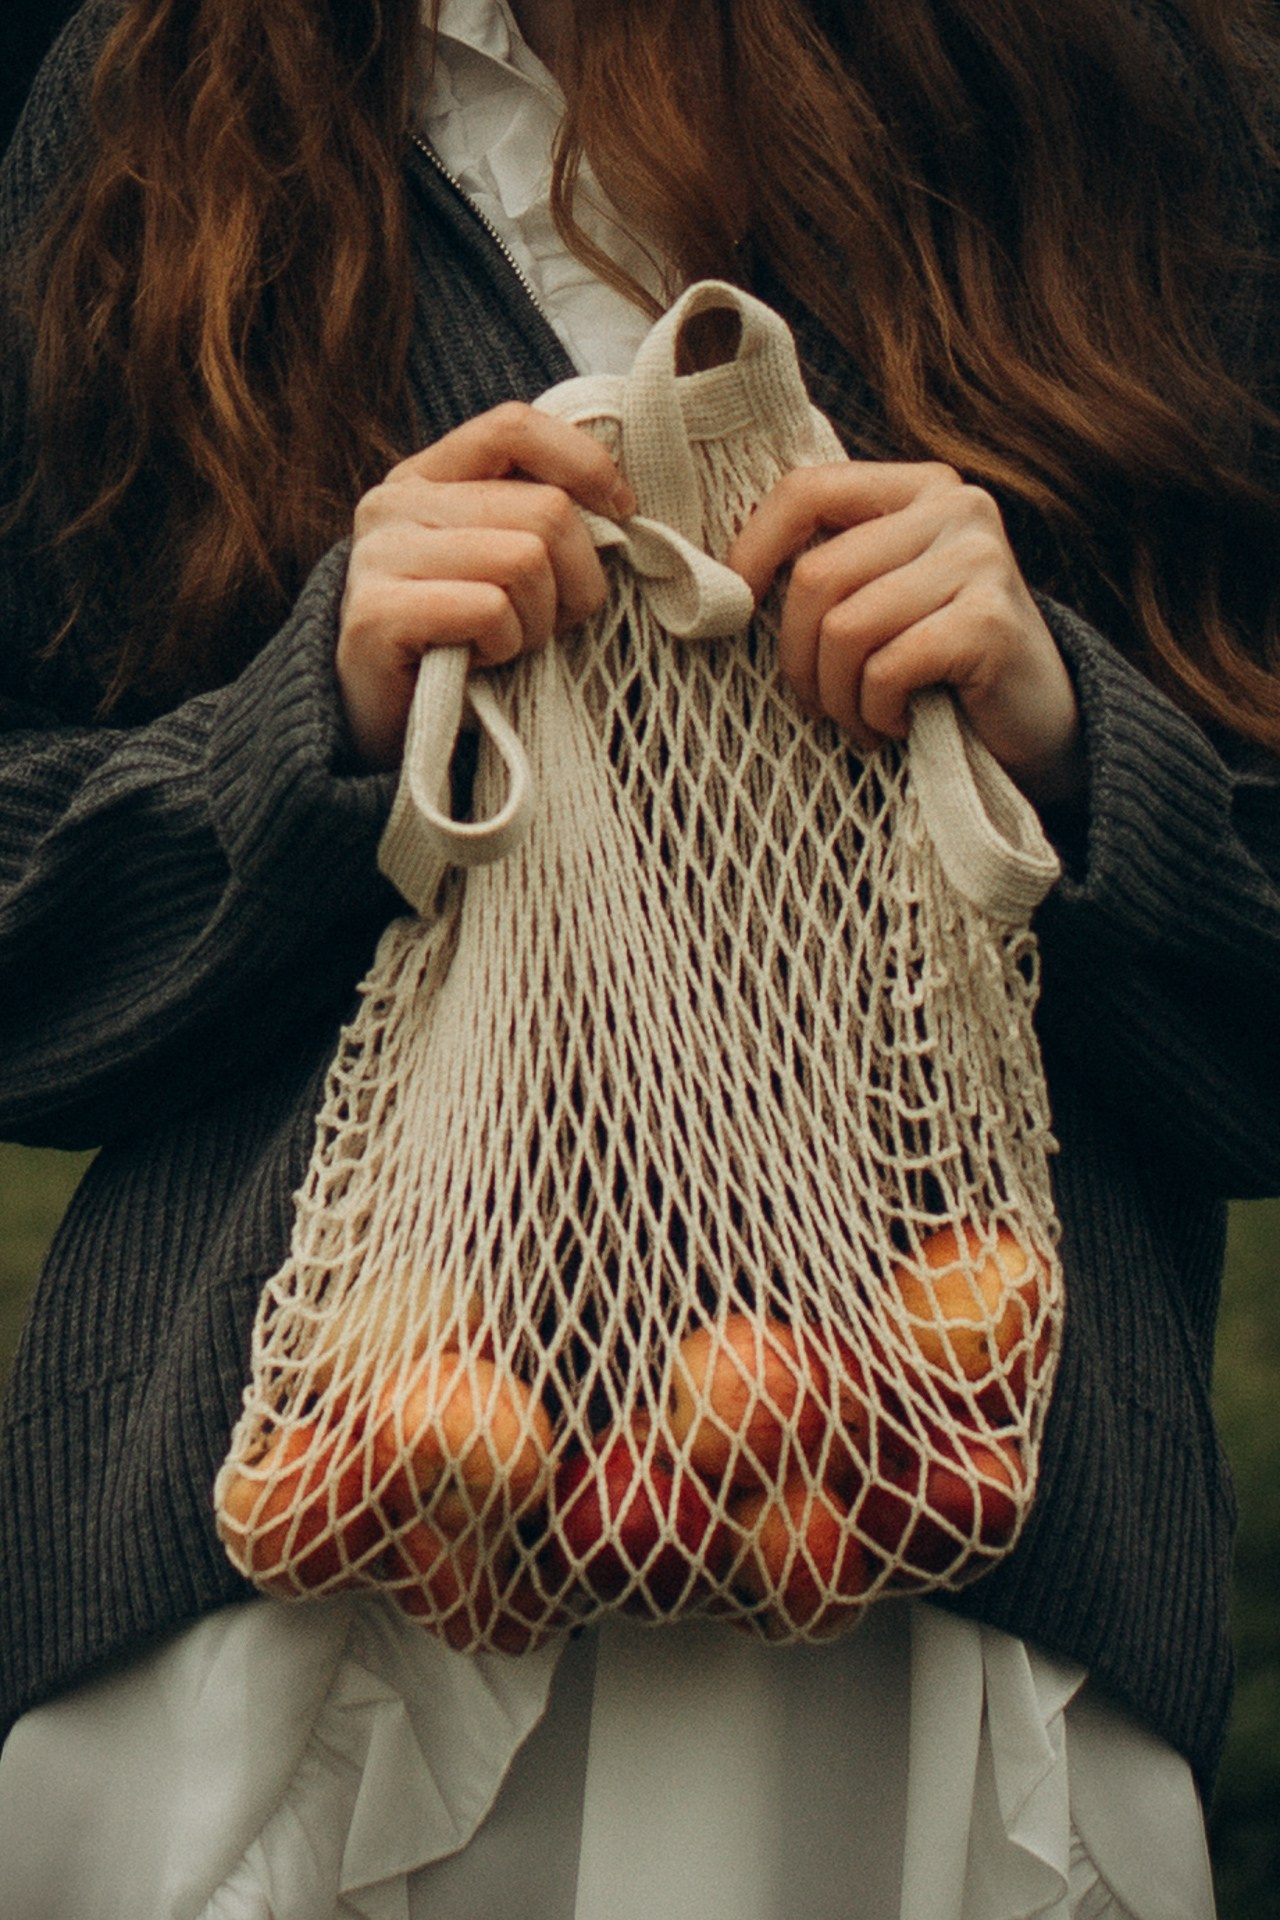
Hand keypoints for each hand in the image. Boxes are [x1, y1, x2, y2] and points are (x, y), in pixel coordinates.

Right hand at [337, 403, 635, 768]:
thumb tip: (620, 503)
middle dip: (575, 579)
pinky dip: (505, 647)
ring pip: (524, 560)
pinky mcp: (376, 613)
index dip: (583, 463)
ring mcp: (378, 555)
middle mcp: (394, 503)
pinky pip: (489, 611)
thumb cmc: (463, 642)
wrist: (384, 724)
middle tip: (553, 622)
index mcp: (427, 476)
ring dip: (539, 620)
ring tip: (509, 643)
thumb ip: (539, 520)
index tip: (621, 511)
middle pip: (543, 510)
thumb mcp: (504, 565)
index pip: (514, 427)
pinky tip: (479, 661)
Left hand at [726, 461, 1082, 804]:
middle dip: (799, 659)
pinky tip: (899, 726)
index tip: (735, 611)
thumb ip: (833, 568)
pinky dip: (876, 714)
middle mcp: (955, 506)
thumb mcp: (884, 597)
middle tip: (818, 705)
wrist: (1040, 723)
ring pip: (845, 629)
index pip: (806, 490)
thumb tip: (721, 581)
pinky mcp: (990, 621)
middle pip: (817, 576)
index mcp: (918, 487)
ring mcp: (979, 559)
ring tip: (861, 720)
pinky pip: (885, 670)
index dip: (752, 551)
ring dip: (838, 697)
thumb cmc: (941, 664)